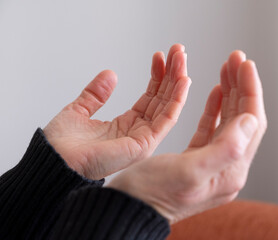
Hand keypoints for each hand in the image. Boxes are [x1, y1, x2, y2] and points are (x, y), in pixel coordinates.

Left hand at [44, 44, 190, 179]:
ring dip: (178, 81)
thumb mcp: (79, 110)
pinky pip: (167, 119)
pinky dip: (177, 99)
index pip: (149, 97)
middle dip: (172, 74)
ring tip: (182, 58)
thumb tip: (111, 74)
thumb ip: (96, 94)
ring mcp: (144, 139)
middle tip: (179, 50)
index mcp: (126, 125)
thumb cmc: (62, 144)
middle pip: (162, 99)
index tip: (160, 55)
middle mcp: (139, 131)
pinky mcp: (145, 144)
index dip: (157, 76)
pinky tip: (183, 81)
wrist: (54, 162)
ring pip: (168, 106)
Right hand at [108, 52, 266, 223]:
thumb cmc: (152, 194)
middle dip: (241, 85)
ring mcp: (211, 162)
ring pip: (227, 120)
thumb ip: (225, 148)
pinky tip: (216, 92)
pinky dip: (215, 108)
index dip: (250, 90)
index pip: (250, 123)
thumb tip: (250, 120)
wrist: (130, 209)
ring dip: (229, 92)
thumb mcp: (189, 171)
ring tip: (227, 68)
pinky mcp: (195, 158)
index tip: (245, 64)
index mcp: (229, 171)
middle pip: (241, 119)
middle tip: (236, 58)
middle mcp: (225, 167)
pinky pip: (211, 128)